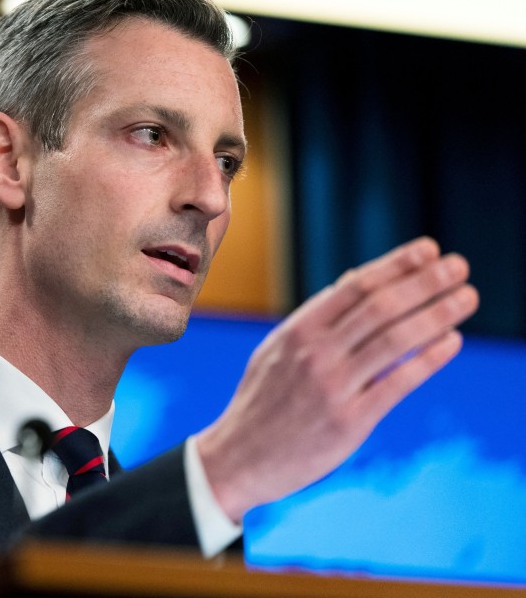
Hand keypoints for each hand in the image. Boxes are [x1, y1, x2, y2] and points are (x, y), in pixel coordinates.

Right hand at [196, 237, 478, 522]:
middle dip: (425, 282)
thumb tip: (354, 279)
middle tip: (459, 266)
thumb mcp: (278, 350)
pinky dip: (428, 359)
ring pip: (394, 340)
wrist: (239, 457)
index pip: (355, 287)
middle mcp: (314, 353)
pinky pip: (397, 383)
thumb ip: (316, 318)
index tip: (429, 249)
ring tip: (467, 298)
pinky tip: (452, 341)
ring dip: (436, 314)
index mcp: (297, 330)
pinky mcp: (349, 421)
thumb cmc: (262, 402)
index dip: (396, 264)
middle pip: (380, 307)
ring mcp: (332, 387)